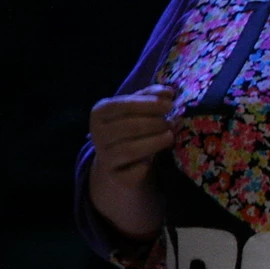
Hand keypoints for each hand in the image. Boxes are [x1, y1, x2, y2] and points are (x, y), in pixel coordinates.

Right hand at [87, 84, 174, 240]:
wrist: (121, 163)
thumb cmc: (133, 128)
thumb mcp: (139, 109)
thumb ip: (152, 97)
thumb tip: (169, 92)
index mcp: (100, 112)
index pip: (120, 105)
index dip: (146, 104)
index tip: (169, 104)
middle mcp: (97, 134)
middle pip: (127, 127)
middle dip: (155, 123)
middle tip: (172, 122)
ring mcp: (103, 156)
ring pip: (129, 149)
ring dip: (155, 142)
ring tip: (170, 136)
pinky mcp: (114, 176)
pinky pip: (133, 171)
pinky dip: (146, 165)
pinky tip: (153, 159)